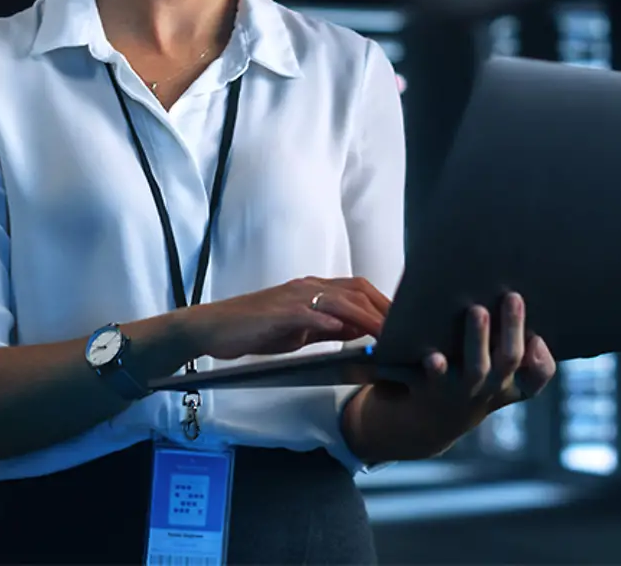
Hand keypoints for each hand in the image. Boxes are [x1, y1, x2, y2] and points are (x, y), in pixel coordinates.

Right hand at [184, 276, 390, 361]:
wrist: (213, 328)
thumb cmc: (256, 330)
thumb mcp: (299, 331)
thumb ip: (328, 328)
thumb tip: (360, 332)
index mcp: (314, 290)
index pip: (359, 290)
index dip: (384, 304)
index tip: (407, 323)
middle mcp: (307, 287)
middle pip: (356, 290)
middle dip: (383, 309)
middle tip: (407, 330)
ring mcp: (292, 297)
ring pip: (338, 299)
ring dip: (365, 316)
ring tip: (386, 333)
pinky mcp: (277, 311)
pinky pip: (306, 312)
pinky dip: (326, 319)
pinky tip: (341, 330)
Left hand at [364, 292, 555, 452]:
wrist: (421, 426)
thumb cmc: (462, 383)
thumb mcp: (489, 375)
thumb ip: (500, 344)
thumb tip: (500, 292)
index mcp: (506, 383)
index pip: (537, 377)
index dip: (543, 360)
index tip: (539, 336)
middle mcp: (487, 388)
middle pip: (508, 359)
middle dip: (512, 327)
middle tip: (512, 296)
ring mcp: (459, 391)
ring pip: (476, 368)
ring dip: (478, 339)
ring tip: (477, 310)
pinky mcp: (429, 390)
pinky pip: (434, 379)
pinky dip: (435, 368)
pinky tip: (433, 355)